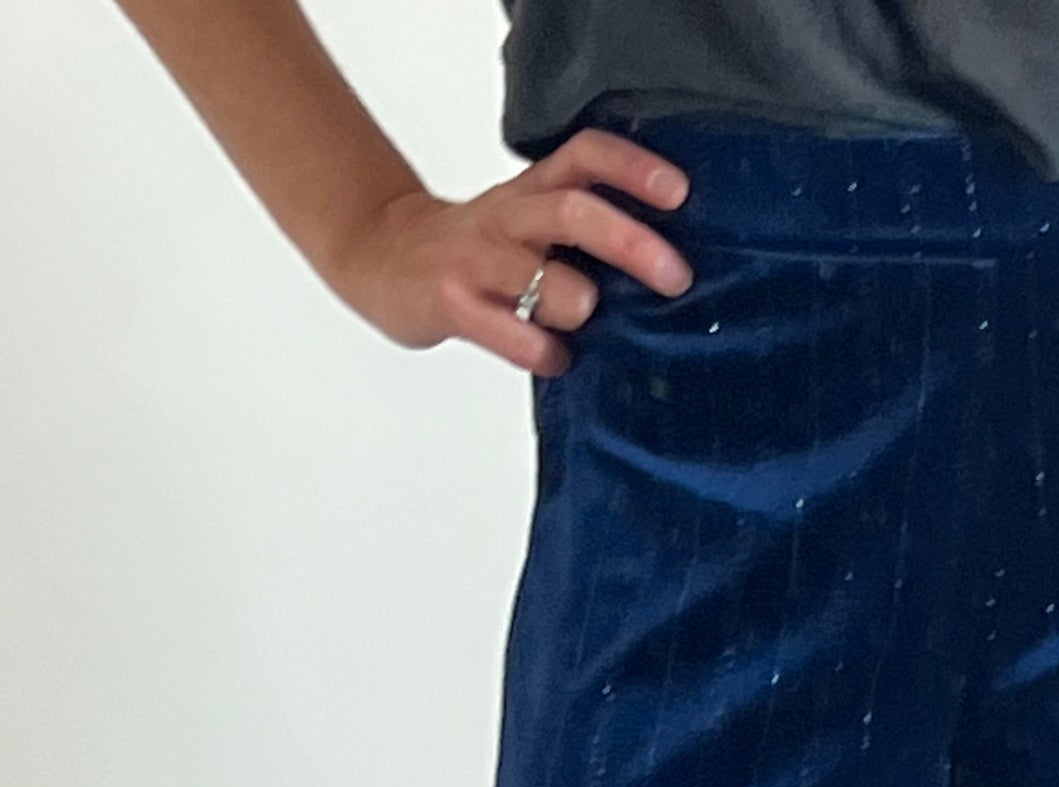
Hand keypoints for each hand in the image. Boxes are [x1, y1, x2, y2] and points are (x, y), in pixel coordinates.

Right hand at [326, 126, 694, 374]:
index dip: (633, 168)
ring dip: (579, 301)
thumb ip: (582, 235)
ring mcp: (477, 260)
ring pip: (539, 273)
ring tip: (592, 318)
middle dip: (631, 243)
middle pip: (574, 211)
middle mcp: (509, 217)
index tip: (679, 193)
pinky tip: (555, 358)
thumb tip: (662, 271)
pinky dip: (542, 352)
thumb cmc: (473, 249)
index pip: (585, 156)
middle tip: (674, 276)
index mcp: (532, 190)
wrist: (380, 253)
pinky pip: (507, 331)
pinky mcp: (451, 303)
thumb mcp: (527, 219)